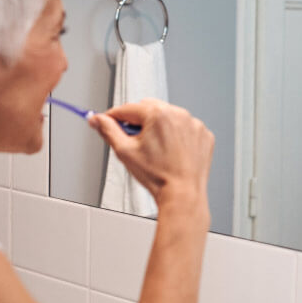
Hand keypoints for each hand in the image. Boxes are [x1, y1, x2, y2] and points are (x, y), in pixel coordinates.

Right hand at [88, 99, 213, 211]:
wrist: (183, 194)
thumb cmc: (158, 177)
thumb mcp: (125, 152)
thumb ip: (108, 131)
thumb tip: (97, 120)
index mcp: (158, 114)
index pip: (128, 108)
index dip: (114, 116)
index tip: (107, 120)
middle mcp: (179, 114)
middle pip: (149, 108)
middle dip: (139, 121)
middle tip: (134, 140)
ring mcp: (194, 124)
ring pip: (169, 117)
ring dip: (159, 127)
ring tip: (156, 150)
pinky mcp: (204, 135)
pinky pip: (186, 128)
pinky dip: (178, 136)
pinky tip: (172, 152)